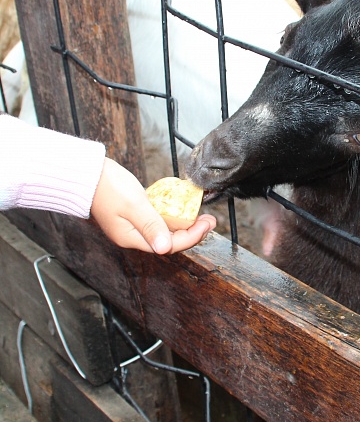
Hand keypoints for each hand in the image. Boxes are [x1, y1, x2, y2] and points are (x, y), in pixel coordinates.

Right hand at [90, 158, 216, 253]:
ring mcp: (134, 225)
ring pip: (166, 230)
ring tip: (202, 216)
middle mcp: (134, 236)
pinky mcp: (136, 214)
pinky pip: (159, 219)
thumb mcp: (133, 205)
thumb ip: (151, 225)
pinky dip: (173, 215)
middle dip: (193, 231)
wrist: (87, 173)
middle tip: (211, 220)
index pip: (169, 245)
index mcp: (132, 238)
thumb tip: (165, 248)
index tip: (207, 225)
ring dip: (185, 224)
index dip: (192, 237)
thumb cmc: (107, 187)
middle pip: (170, 240)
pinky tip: (183, 208)